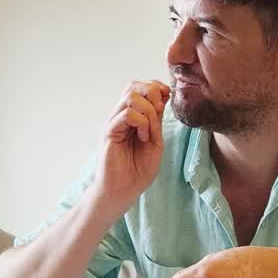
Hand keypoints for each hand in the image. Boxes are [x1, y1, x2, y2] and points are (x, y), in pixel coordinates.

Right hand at [92, 80, 170, 212]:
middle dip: (152, 92)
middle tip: (160, 110)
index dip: (156, 87)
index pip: (141, 88)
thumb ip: (157, 120)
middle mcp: (121, 116)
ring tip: (149, 130)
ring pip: (131, 96)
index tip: (167, 99)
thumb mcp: (155, 141)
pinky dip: (140, 122)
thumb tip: (163, 97)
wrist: (123, 191)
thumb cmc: (137, 170)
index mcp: (133, 117)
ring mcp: (114, 123)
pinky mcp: (109, 132)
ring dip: (148, 110)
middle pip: (134, 86)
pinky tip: (143, 137)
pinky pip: (126, 115)